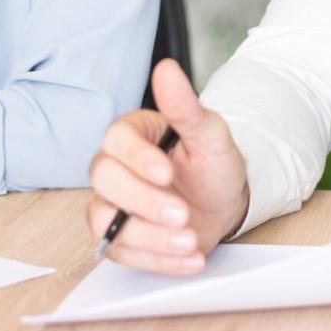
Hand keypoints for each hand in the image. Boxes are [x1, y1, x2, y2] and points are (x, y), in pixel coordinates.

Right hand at [85, 59, 250, 274]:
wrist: (224, 201)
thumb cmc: (212, 163)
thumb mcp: (209, 133)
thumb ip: (185, 106)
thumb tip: (166, 69)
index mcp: (133, 134)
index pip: (117, 140)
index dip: (138, 159)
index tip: (167, 173)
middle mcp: (115, 168)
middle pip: (106, 182)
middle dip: (144, 202)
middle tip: (183, 214)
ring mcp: (113, 204)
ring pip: (106, 222)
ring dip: (149, 237)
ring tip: (191, 240)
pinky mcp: (121, 238)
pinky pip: (123, 254)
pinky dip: (158, 261)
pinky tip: (190, 258)